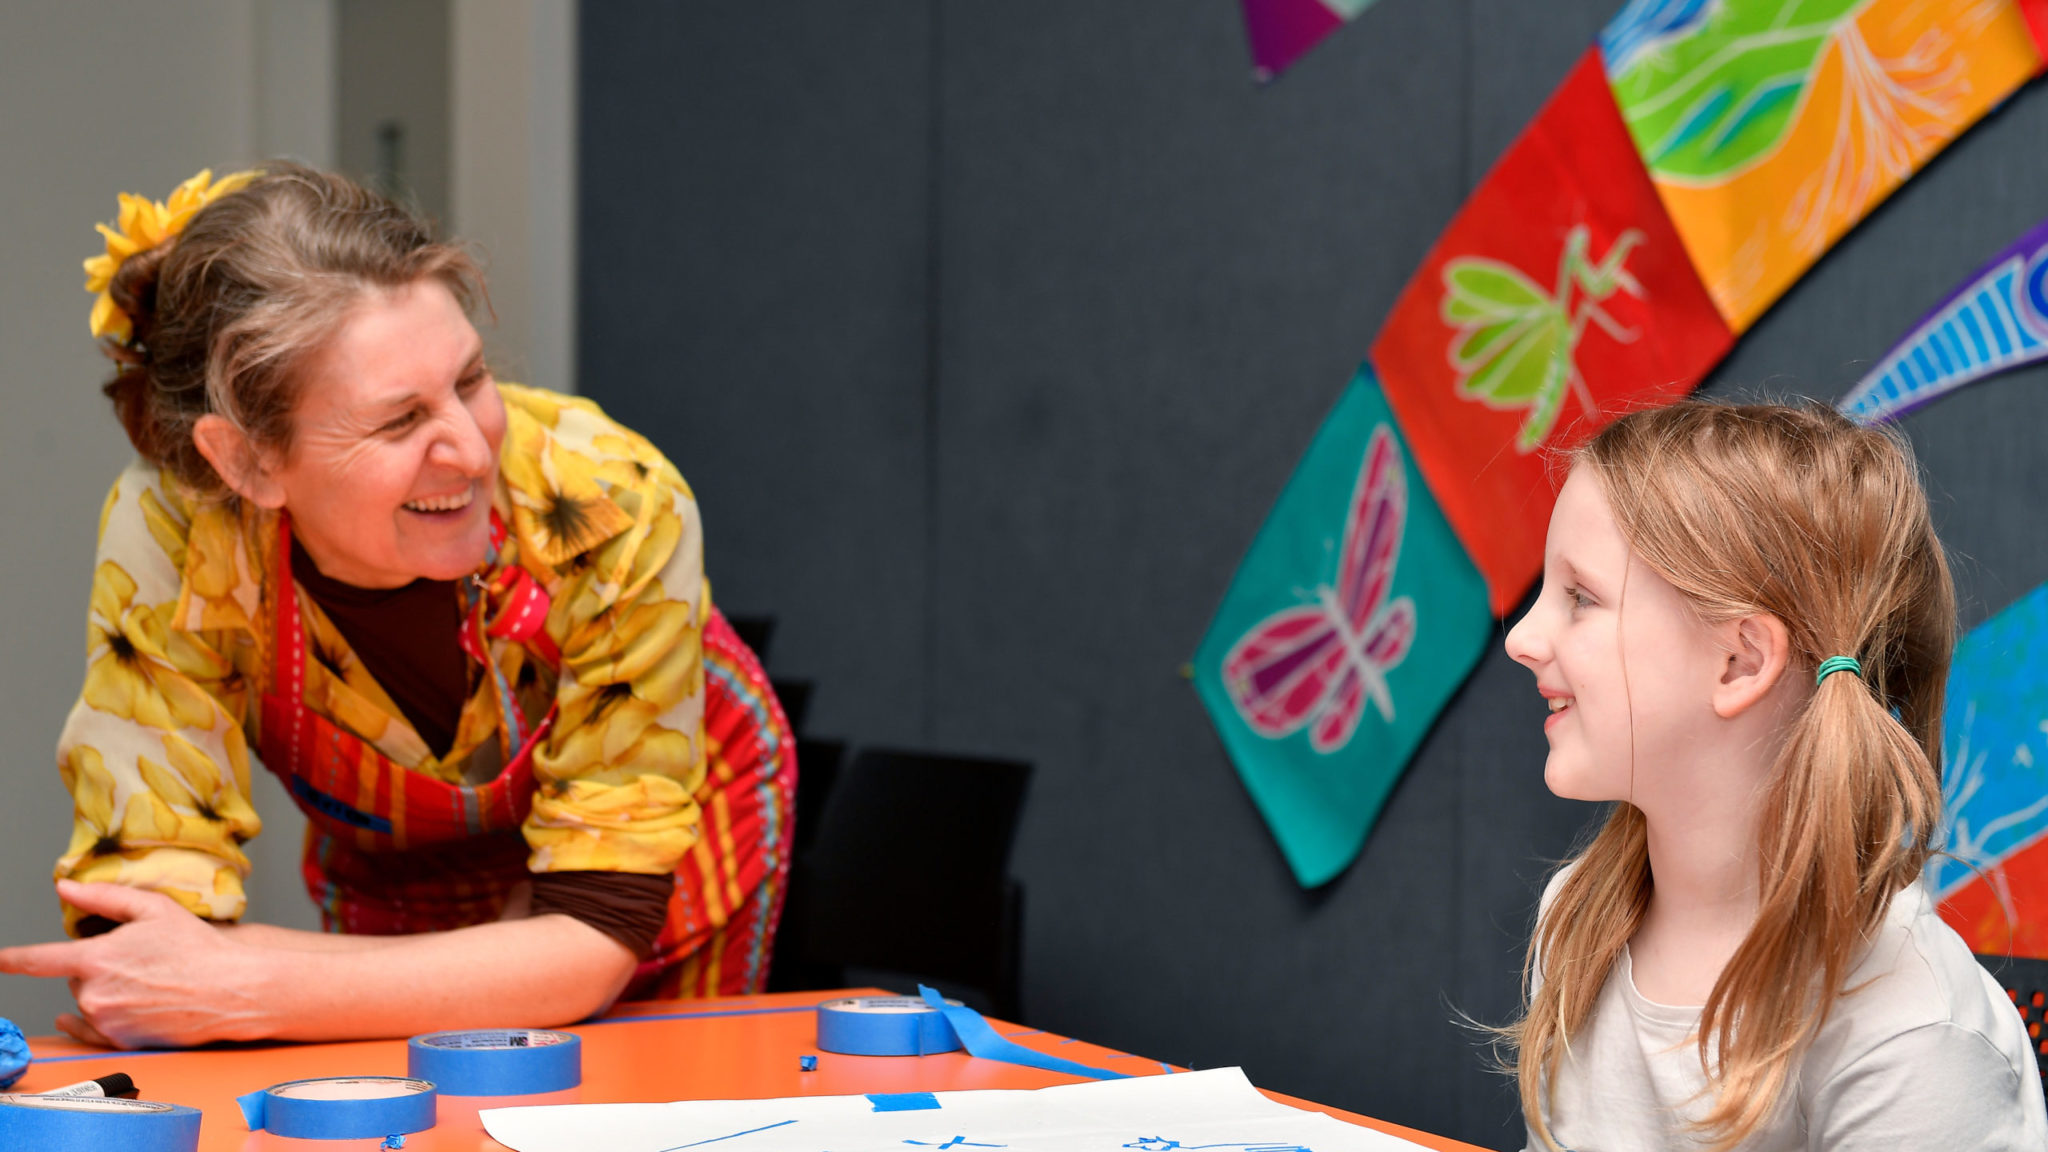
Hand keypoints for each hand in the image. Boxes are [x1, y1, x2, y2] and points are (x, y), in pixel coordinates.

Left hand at [0, 880, 276, 1048]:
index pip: (38, 960)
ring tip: (148, 981)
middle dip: (96, 965)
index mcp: (96, 959)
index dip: (12, 959)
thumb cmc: (198, 947)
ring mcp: (105, 1021)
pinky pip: (91, 1028)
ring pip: (87, 1000)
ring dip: (104, 990)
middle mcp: (94, 994)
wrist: (231, 989)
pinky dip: (98, 1017)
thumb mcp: (154, 909)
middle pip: (75, 976)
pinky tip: (119, 1007)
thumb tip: (67, 887)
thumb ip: (104, 897)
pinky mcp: (120, 1040)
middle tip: (138, 958)